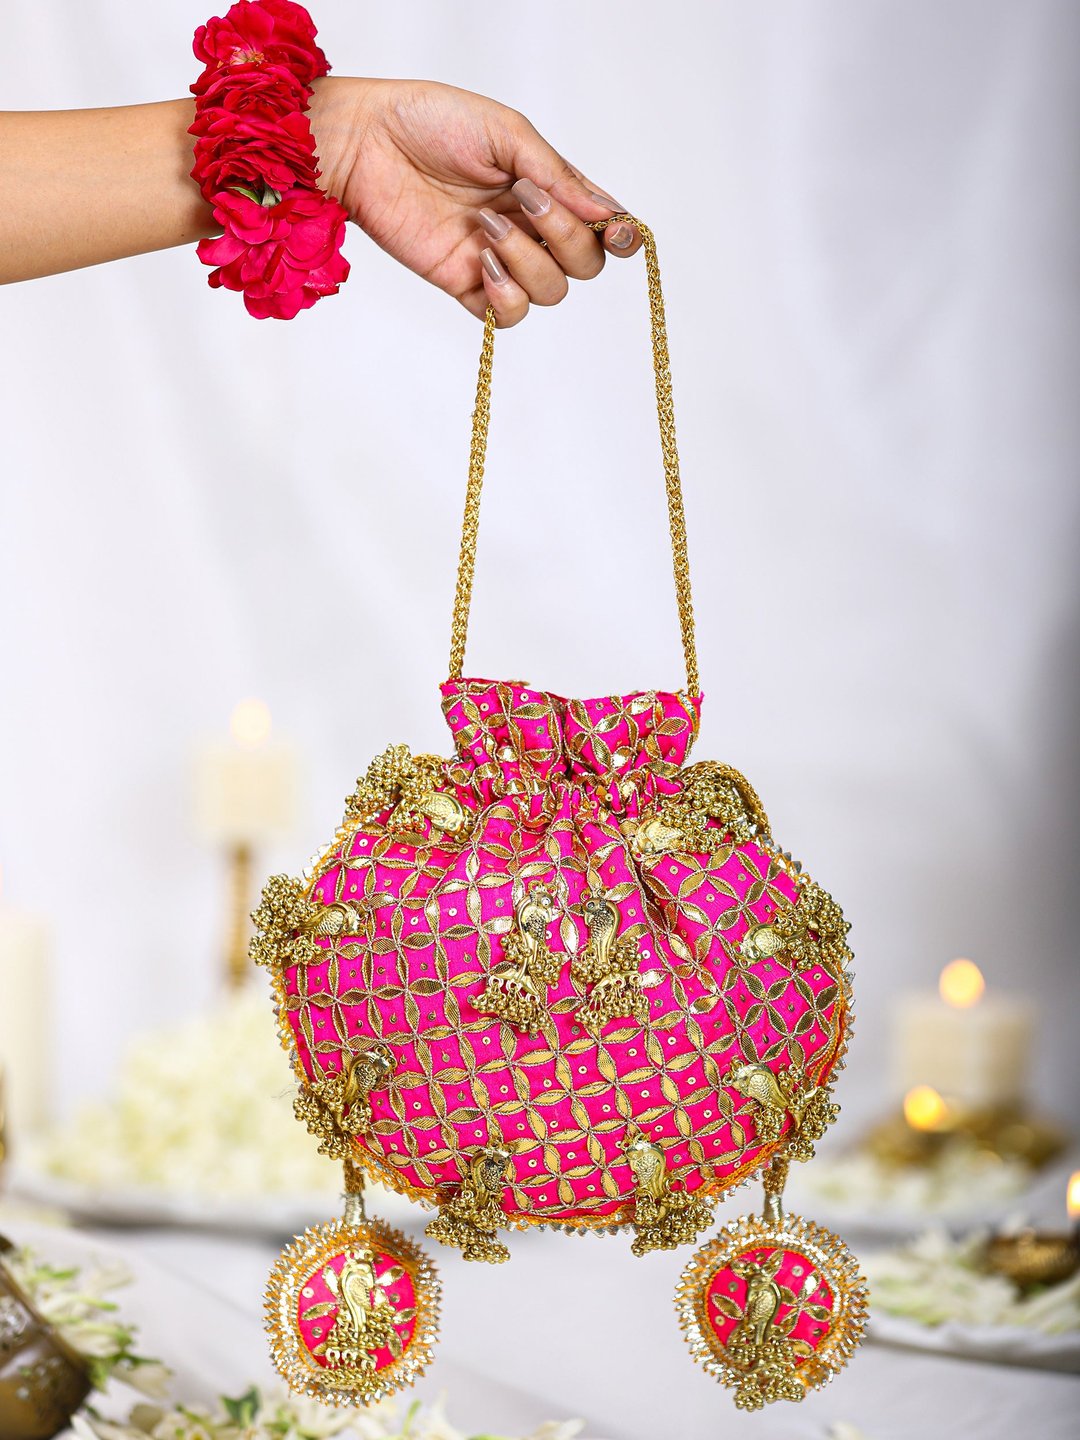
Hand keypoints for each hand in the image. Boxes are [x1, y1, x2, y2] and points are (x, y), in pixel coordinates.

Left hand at [310, 77, 641, 325]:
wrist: (366, 142)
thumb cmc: (430, 121)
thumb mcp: (506, 134)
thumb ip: (557, 175)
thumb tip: (607, 212)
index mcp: (547, 188)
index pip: (601, 226)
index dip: (619, 235)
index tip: (618, 231)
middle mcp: (530, 227)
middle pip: (584, 264)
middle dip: (567, 237)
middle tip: (525, 200)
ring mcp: (499, 259)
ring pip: (551, 292)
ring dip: (529, 260)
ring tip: (486, 224)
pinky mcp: (465, 284)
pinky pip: (507, 316)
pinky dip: (506, 295)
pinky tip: (483, 261)